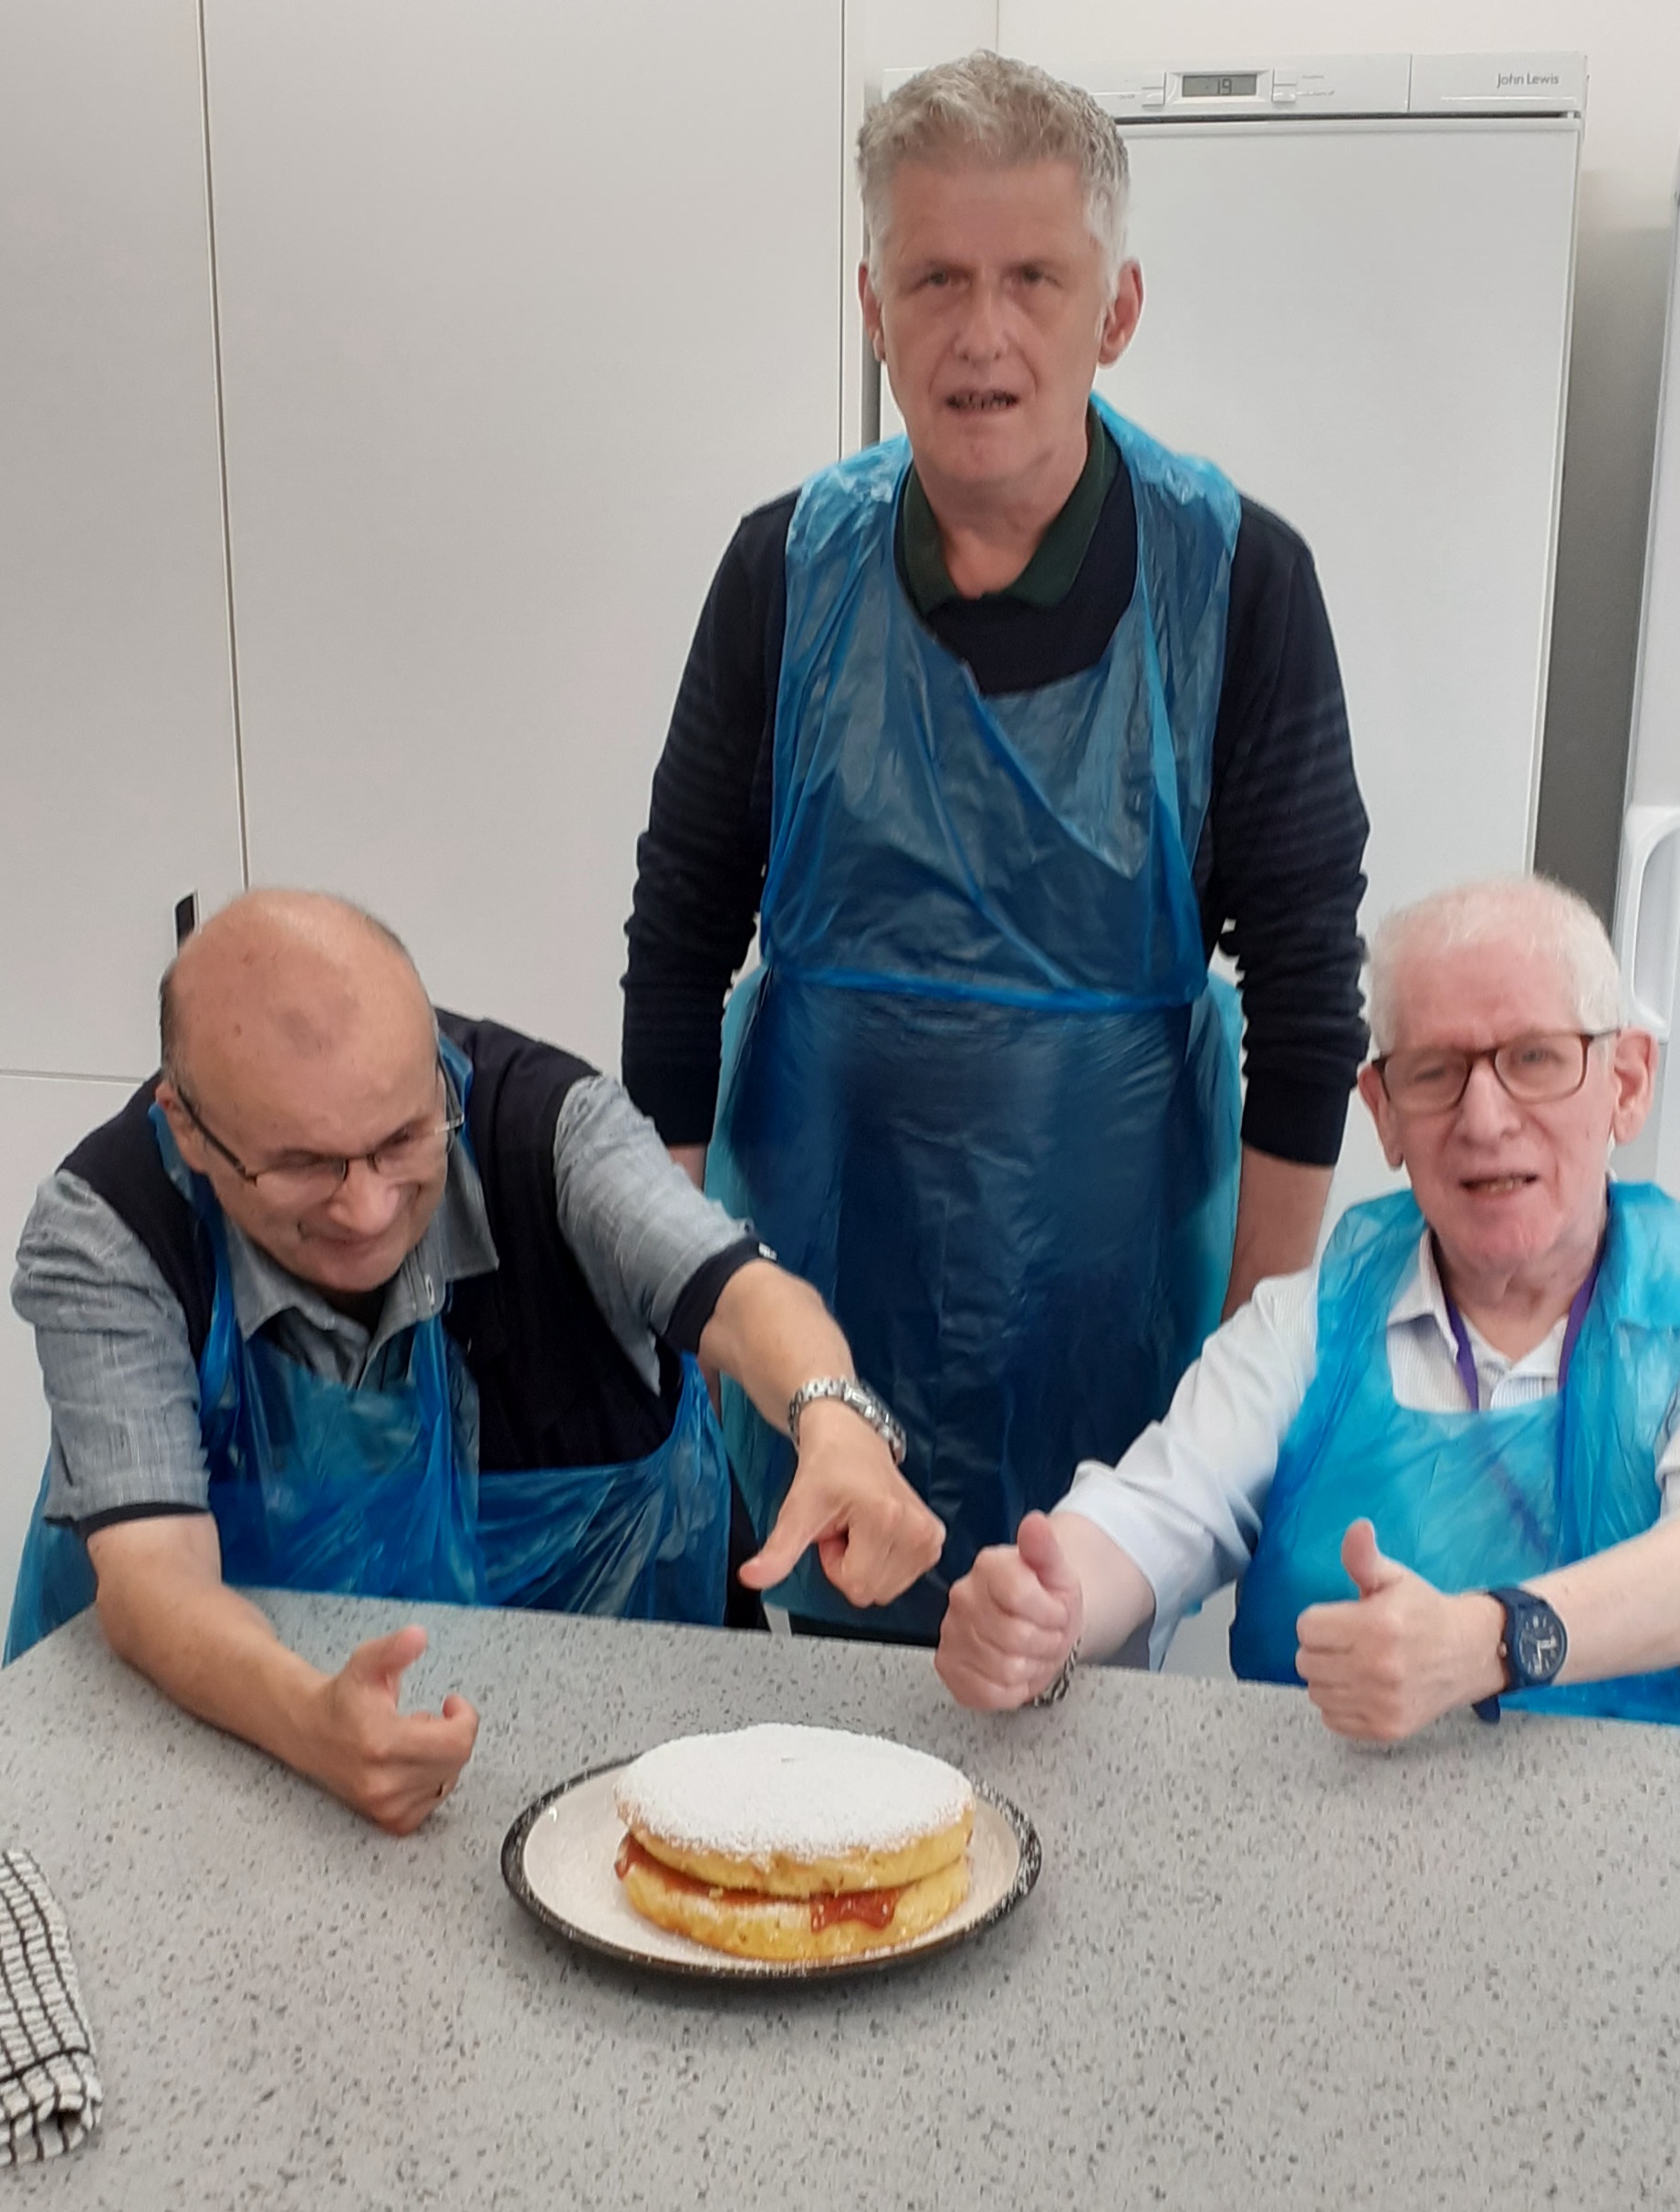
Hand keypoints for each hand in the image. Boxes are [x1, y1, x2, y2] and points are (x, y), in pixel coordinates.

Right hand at [305, 1626, 479, 1833]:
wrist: (311, 1732)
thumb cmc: (344, 1696)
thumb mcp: (368, 1662)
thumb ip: (394, 1648)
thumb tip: (418, 1636)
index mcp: (381, 1742)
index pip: (456, 1742)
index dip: (465, 1718)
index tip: (452, 1703)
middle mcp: (382, 1781)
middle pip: (456, 1760)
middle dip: (453, 1733)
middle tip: (429, 1717)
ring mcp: (384, 1804)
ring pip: (447, 1780)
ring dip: (441, 1756)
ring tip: (414, 1737)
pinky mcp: (388, 1819)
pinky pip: (433, 1802)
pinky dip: (433, 1780)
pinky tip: (413, 1762)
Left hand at [739, 1400, 944, 1605]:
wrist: (851, 1438)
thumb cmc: (827, 1466)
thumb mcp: (797, 1508)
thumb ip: (778, 1550)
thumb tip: (750, 1578)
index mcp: (888, 1519)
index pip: (856, 1585)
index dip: (834, 1563)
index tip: (832, 1529)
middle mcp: (918, 1529)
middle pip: (872, 1591)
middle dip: (850, 1566)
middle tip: (845, 1528)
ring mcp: (930, 1536)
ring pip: (887, 1589)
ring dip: (865, 1564)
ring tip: (858, 1527)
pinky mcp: (934, 1539)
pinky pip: (901, 1579)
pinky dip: (881, 1562)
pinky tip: (874, 1532)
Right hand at [936, 1513, 1083, 1709]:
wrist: (1037, 1626)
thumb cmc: (1047, 1599)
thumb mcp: (1057, 1571)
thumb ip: (1046, 1549)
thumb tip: (1035, 1523)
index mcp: (988, 1567)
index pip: (1019, 1596)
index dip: (1050, 1614)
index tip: (1056, 1612)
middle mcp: (962, 1596)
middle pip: (1014, 1637)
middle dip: (1044, 1643)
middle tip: (1046, 1635)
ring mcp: (951, 1633)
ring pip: (1004, 1668)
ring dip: (1031, 1667)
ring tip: (1032, 1652)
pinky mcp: (948, 1666)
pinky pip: (988, 1692)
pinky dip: (1012, 1690)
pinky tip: (1015, 1671)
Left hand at [1295, 1521, 1503, 1742]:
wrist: (1470, 1653)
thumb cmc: (1424, 1612)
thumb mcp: (1395, 1578)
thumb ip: (1364, 1557)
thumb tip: (1357, 1528)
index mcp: (1377, 1626)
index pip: (1306, 1628)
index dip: (1321, 1620)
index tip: (1342, 1619)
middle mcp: (1379, 1669)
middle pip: (1305, 1662)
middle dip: (1321, 1648)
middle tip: (1348, 1642)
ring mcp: (1383, 1703)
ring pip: (1316, 1692)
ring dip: (1328, 1678)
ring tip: (1355, 1664)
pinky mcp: (1386, 1729)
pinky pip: (1332, 1719)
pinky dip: (1340, 1705)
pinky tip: (1362, 1687)